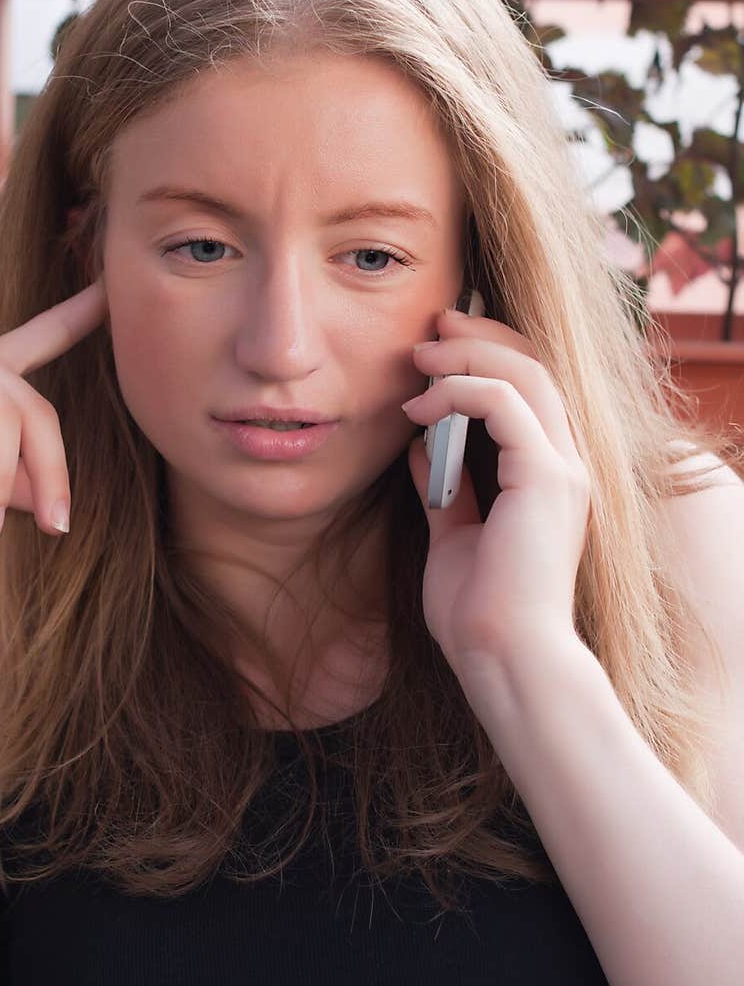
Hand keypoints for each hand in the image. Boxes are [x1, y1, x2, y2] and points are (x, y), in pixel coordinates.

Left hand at [401, 306, 591, 672]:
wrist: (502, 658)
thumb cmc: (478, 613)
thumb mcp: (452, 535)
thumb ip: (445, 489)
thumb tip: (421, 449)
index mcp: (549, 477)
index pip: (530, 391)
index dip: (487, 357)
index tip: (433, 349)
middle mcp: (567, 465)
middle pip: (535, 368)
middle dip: (480, 337)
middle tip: (430, 327)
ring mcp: (563, 469)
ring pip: (526, 375)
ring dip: (467, 356)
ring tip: (419, 356)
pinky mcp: (548, 478)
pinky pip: (506, 405)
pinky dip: (461, 393)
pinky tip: (421, 407)